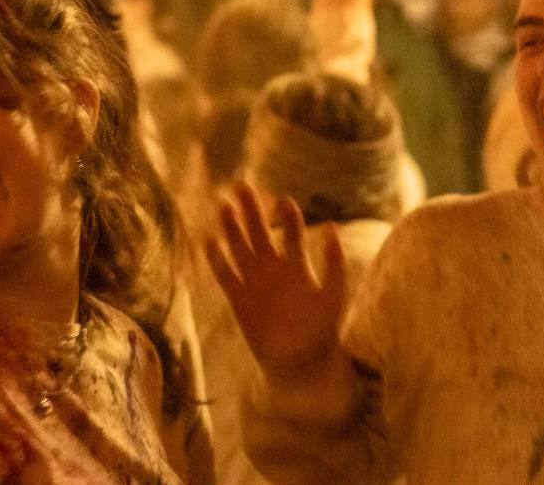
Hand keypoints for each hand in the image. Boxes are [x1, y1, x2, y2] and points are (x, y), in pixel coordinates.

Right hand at [206, 181, 346, 383]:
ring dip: (231, 228)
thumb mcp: (334, 291)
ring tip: (223, 205)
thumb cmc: (322, 327)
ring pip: (240, 248)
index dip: (287, 215)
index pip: (291, 231)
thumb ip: (334, 261)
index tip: (284, 201)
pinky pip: (225, 275)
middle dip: (250, 208)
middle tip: (241, 183)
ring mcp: (255, 282)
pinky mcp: (239, 299)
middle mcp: (273, 268)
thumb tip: (330, 225)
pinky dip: (217, 260)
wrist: (302, 360)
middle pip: (259, 231)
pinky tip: (210, 241)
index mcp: (297, 264)